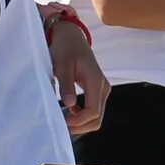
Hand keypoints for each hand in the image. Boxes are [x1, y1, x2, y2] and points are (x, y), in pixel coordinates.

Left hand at [46, 15, 108, 133]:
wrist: (72, 38)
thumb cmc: (65, 49)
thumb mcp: (62, 66)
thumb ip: (66, 84)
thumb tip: (69, 105)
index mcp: (96, 81)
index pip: (93, 111)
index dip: (78, 122)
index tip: (61, 121)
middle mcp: (103, 87)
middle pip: (97, 118)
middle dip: (80, 126)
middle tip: (61, 126)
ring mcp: (102, 89)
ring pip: (96, 116)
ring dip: (81, 123)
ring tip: (63, 120)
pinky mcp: (97, 90)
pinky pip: (94, 110)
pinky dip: (82, 116)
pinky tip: (69, 112)